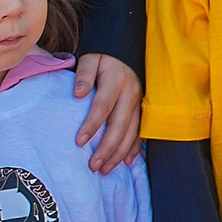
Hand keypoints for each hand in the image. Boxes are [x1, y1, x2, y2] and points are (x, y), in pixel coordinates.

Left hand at [73, 53, 141, 172]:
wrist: (125, 52)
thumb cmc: (103, 58)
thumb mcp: (91, 58)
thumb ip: (83, 74)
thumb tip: (78, 94)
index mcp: (116, 81)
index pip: (103, 106)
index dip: (92, 125)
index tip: (78, 142)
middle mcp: (131, 93)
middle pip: (120, 125)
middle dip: (107, 148)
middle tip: (94, 166)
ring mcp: (140, 103)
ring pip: (132, 132)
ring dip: (119, 153)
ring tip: (105, 170)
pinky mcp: (142, 109)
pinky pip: (140, 131)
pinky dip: (134, 148)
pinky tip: (125, 161)